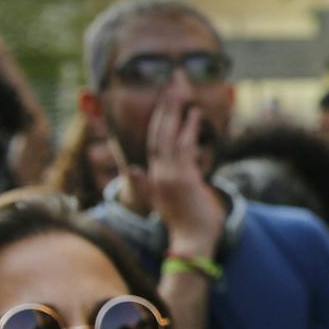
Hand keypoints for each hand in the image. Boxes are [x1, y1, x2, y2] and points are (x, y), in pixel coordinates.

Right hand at [146, 100, 224, 258]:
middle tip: (171, 85)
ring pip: (167, 136)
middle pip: (158, 133)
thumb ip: (150, 184)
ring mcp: (169, 176)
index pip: (154, 142)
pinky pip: (184, 148)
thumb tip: (135, 169)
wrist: (193, 243)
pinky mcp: (182, 179)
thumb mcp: (165, 201)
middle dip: (164, 108)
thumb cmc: (186, 224)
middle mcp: (158, 174)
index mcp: (154, 177)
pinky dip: (187, 129)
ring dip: (174, 112)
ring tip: (180, 91)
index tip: (166, 101)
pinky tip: (194, 114)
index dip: (159, 120)